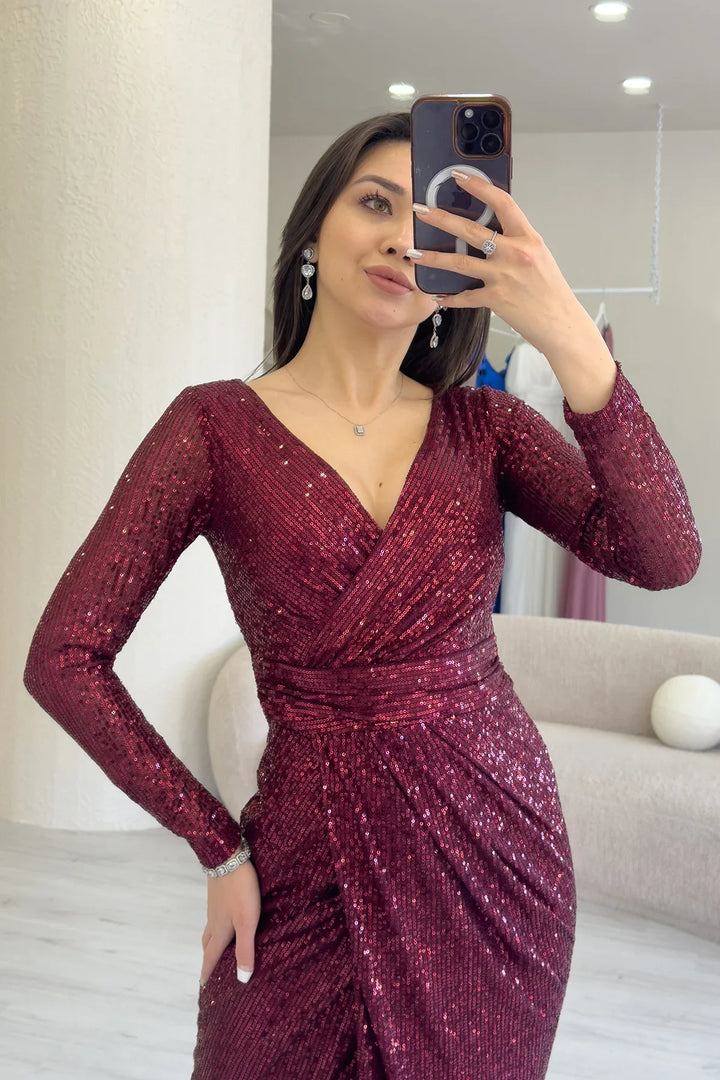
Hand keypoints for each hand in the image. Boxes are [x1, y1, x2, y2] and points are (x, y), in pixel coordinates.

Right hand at [200, 859, 260, 986]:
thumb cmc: (240, 891)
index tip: (203, 985)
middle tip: (210, 968)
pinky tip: (226, 919)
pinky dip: (217, 925)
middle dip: (208, 957)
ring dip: (212, 941)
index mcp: (220, 931)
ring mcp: (215, 906)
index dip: (208, 972)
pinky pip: (214, 916)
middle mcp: (214, 920)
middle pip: (208, 944)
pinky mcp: (218, 894)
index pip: (211, 957)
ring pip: (210, 929)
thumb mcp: (247, 922)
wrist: (227, 857)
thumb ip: (245, 948)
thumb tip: (241, 979)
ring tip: (218, 947)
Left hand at [411, 174, 596, 357]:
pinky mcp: (496, 299)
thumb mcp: (538, 256)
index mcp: (528, 238)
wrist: (561, 323)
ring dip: (433, 257)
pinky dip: (450, 297)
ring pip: (460, 262)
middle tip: (421, 211)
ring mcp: (504, 276)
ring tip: (414, 253)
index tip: (459, 176)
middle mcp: (515, 253)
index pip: (502, 203)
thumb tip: (491, 230)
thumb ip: (516, 241)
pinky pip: (465, 297)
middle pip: (471, 230)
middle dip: (441, 219)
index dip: (479, 186)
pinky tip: (437, 295)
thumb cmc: (550, 291)